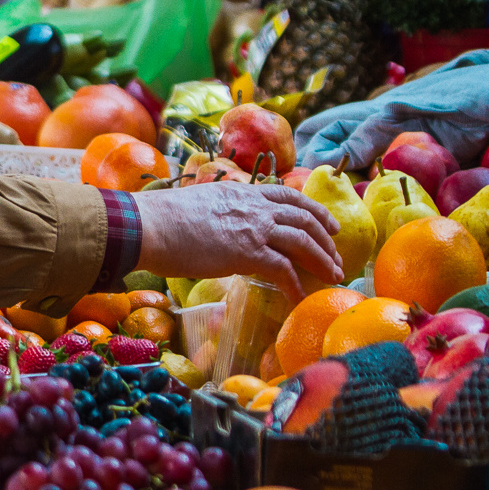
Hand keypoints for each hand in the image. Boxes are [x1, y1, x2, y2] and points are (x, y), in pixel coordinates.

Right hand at [131, 182, 342, 300]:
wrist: (151, 225)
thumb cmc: (162, 217)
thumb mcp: (200, 202)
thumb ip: (220, 211)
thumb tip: (219, 225)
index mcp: (243, 193)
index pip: (288, 195)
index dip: (313, 209)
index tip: (328, 221)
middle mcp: (256, 207)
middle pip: (305, 218)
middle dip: (326, 237)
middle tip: (337, 254)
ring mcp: (255, 229)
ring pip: (303, 242)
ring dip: (322, 260)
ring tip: (333, 276)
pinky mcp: (248, 253)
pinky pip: (284, 270)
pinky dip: (296, 285)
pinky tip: (300, 297)